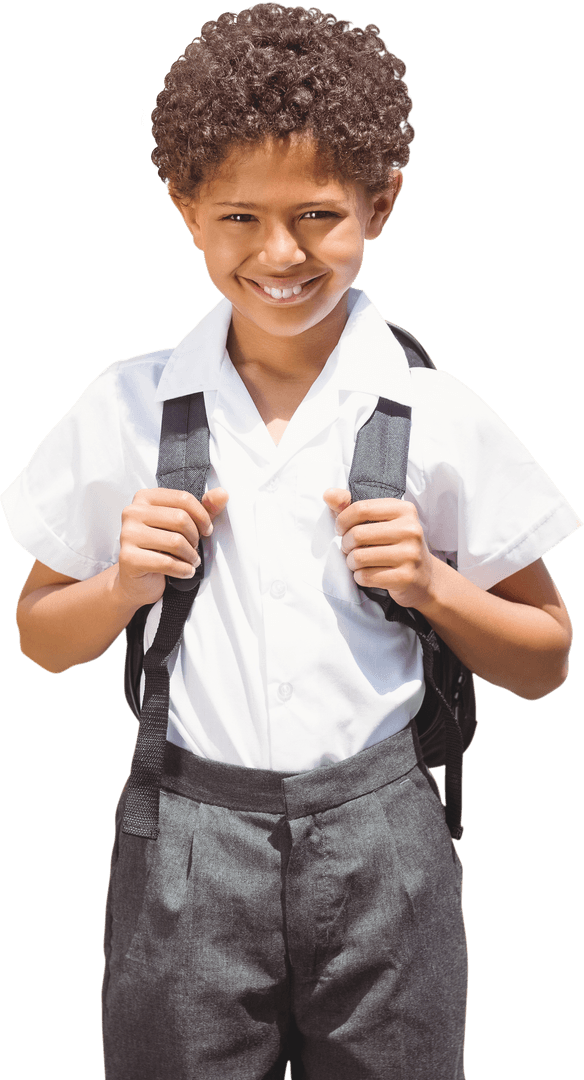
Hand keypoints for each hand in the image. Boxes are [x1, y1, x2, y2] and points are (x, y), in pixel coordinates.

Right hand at [117, 487, 228, 606]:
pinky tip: (185, 571)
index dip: (202, 516)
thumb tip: (222, 494)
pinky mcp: (128, 557)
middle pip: (180, 519)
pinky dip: (183, 569)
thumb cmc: (160, 548)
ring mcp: (127, 534)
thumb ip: (204, 508)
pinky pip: (166, 562)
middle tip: (195, 548)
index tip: (207, 529)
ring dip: (191, 555)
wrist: (137, 579)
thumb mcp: (183, 525)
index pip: (183, 498)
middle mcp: (132, 512)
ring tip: (191, 560)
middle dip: (195, 537)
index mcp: (144, 498)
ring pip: (175, 541)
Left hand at [323, 488, 435, 609]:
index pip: (361, 508)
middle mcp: (411, 529)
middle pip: (357, 534)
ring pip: (359, 557)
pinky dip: (359, 577)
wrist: (422, 577)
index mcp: (404, 510)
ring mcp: (410, 554)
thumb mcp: (378, 520)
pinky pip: (365, 576)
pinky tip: (368, 573)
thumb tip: (328, 494)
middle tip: (349, 549)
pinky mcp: (405, 577)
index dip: (342, 520)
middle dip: (345, 544)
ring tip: (357, 562)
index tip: (341, 529)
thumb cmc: (394, 544)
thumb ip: (351, 505)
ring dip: (351, 562)